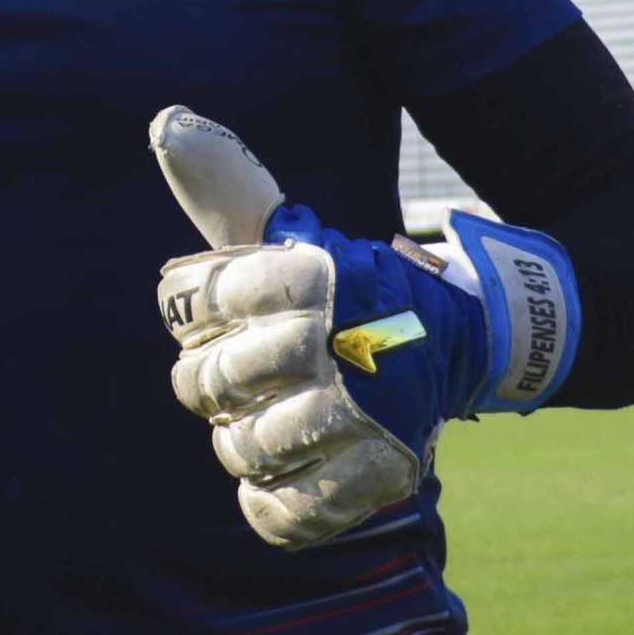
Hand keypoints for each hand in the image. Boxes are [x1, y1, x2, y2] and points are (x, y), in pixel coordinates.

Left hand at [148, 107, 579, 549]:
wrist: (468, 339)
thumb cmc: (348, 288)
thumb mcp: (294, 235)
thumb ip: (227, 187)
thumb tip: (165, 121)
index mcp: (306, 275)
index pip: (188, 300)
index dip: (197, 311)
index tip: (232, 310)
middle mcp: (333, 341)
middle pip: (203, 384)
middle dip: (212, 385)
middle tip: (251, 377)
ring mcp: (361, 415)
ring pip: (237, 449)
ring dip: (243, 443)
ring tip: (277, 419)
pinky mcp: (380, 475)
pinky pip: (283, 513)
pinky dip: (274, 505)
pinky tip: (287, 475)